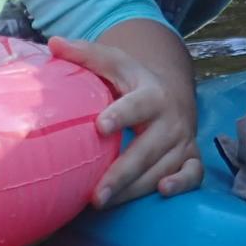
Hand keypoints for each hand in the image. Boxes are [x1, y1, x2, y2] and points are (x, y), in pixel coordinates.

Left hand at [49, 27, 203, 207]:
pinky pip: (192, 175)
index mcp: (151, 93)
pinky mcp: (191, 158)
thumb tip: (53, 43)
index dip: (121, 115)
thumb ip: (85, 55)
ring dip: (134, 190)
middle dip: (121, 172)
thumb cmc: (132, 82)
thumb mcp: (114, 64)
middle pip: (147, 149)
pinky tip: (161, 193)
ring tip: (103, 203)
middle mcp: (171, 119)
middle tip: (96, 193)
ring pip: (162, 168)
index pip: (137, 105)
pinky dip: (181, 185)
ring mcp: (182, 141)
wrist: (171, 95)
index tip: (99, 127)